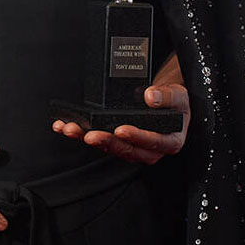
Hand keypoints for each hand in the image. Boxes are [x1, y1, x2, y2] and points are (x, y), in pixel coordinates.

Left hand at [52, 79, 190, 164]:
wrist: (167, 100)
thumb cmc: (174, 101)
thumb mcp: (178, 95)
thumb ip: (167, 96)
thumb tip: (150, 96)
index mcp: (169, 141)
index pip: (154, 142)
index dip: (137, 137)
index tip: (122, 130)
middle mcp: (150, 148)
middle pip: (128, 149)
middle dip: (107, 142)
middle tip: (91, 135)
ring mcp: (132, 146)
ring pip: (110, 147)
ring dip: (88, 138)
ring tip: (72, 129)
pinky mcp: (117, 141)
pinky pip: (100, 140)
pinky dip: (81, 134)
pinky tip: (65, 126)